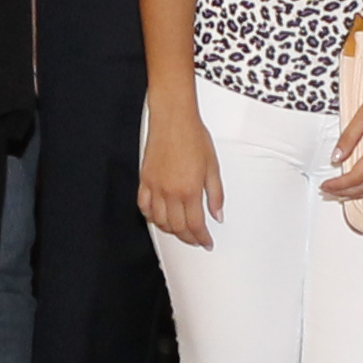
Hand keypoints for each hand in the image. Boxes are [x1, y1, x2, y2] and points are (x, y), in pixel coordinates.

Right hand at [138, 100, 222, 247]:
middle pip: (177, 227)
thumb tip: (217, 215)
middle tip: (196, 239)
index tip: (206, 243)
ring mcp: (155, 187)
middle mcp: (170, 192)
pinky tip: (159, 217)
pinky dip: (151, 216)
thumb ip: (216, 194)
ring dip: (170, 230)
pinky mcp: (145, 180)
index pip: (195, 225)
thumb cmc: (194, 137)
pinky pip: (144, 206)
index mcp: (190, 190)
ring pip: (159, 221)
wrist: (173, 119)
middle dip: (188, 238)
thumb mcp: (213, 166)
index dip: (202, 238)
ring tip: (180, 230)